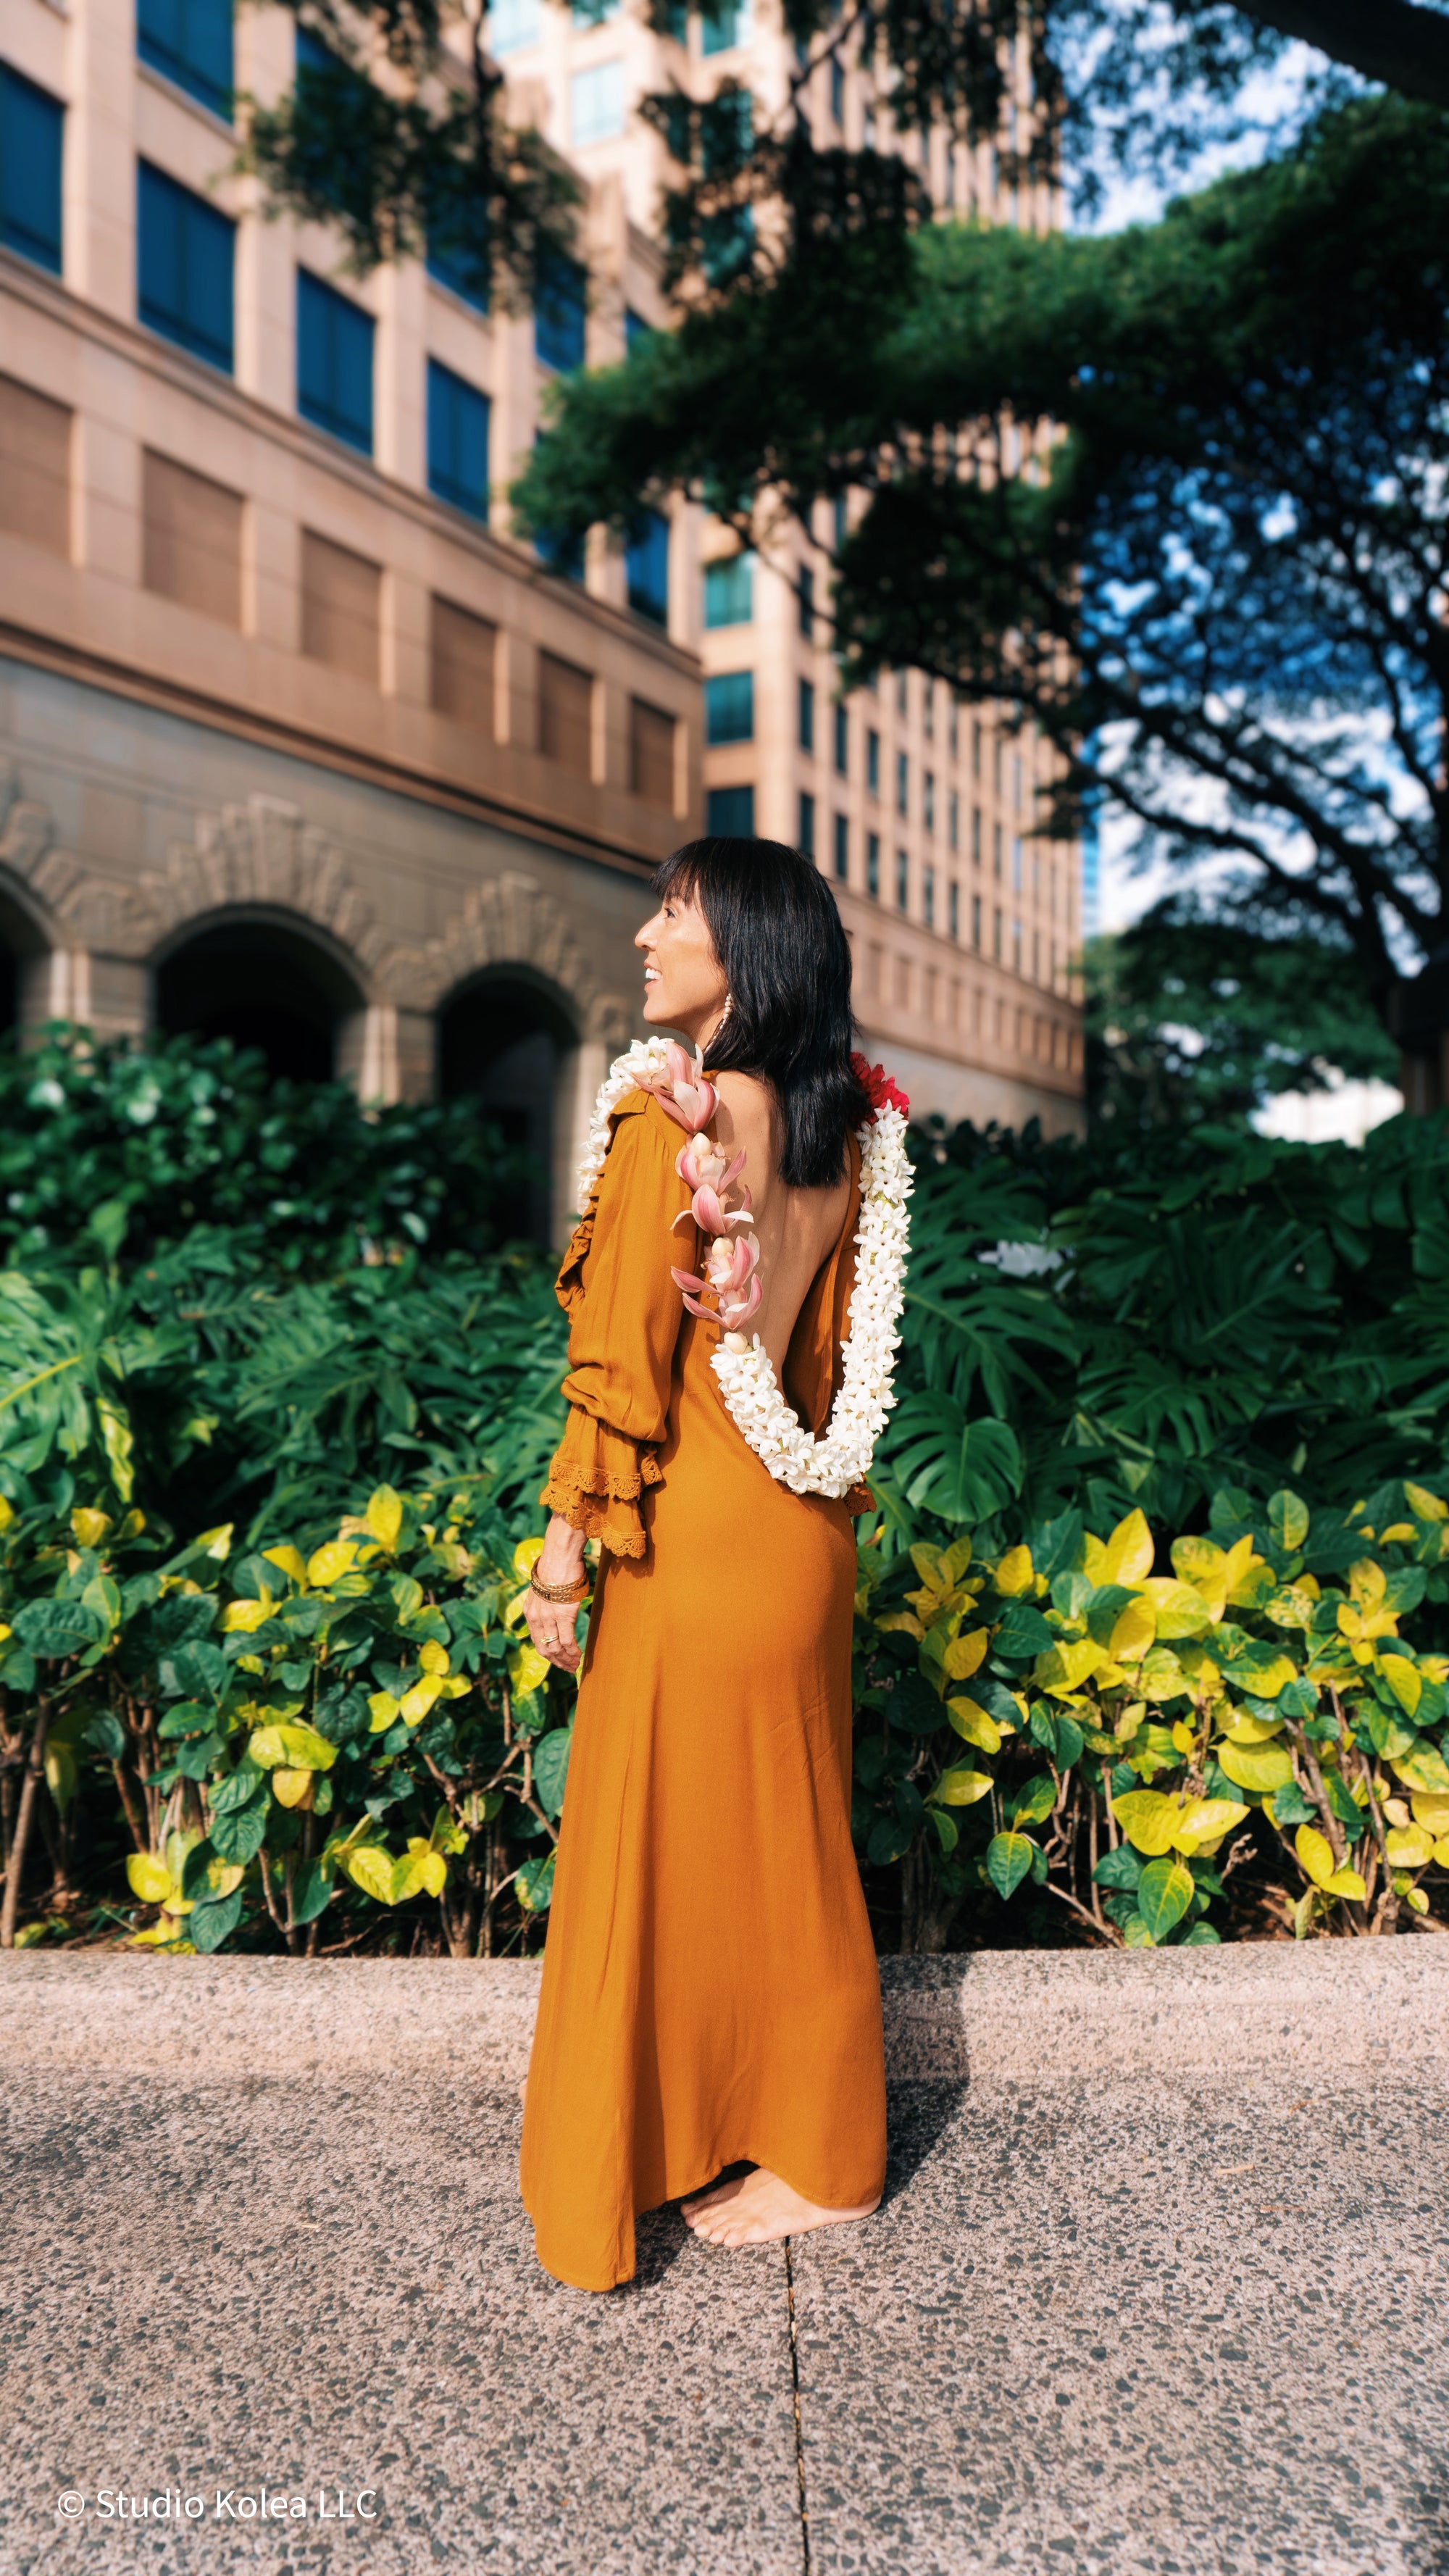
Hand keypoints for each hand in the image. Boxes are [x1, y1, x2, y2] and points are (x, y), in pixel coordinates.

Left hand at [522, 1516, 588, 1674]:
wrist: (559, 1557)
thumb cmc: (557, 1568)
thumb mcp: (546, 1588)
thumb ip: (549, 1601)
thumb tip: (558, 1604)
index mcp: (530, 1612)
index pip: (536, 1640)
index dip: (547, 1653)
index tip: (556, 1660)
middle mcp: (536, 1618)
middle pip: (544, 1648)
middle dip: (556, 1662)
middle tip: (568, 1668)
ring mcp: (549, 1618)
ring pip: (556, 1648)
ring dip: (566, 1660)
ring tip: (575, 1665)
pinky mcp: (564, 1616)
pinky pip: (567, 1641)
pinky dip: (573, 1652)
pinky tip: (579, 1657)